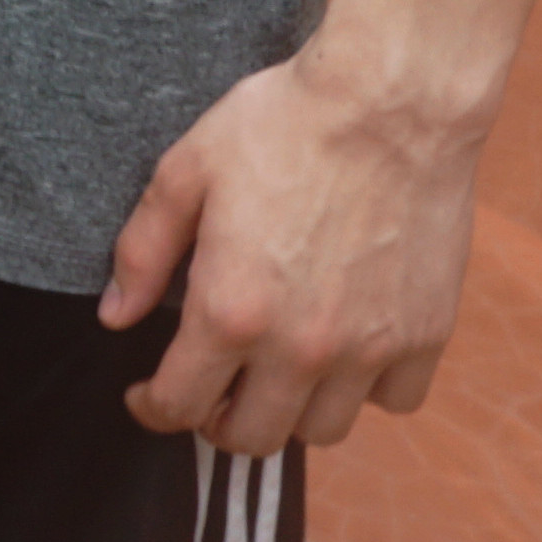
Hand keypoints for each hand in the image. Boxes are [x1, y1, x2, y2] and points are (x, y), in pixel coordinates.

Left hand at [101, 44, 485, 449]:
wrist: (390, 103)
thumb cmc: (280, 126)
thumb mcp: (185, 173)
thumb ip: (144, 252)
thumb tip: (115, 316)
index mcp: (232, 310)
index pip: (181, 404)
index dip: (154, 409)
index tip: (147, 397)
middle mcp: (302, 347)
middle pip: (253, 437)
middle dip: (216, 421)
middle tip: (208, 388)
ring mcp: (371, 348)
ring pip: (323, 431)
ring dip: (290, 411)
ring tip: (274, 371)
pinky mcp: (427, 335)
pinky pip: (394, 400)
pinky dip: (367, 390)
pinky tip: (346, 350)